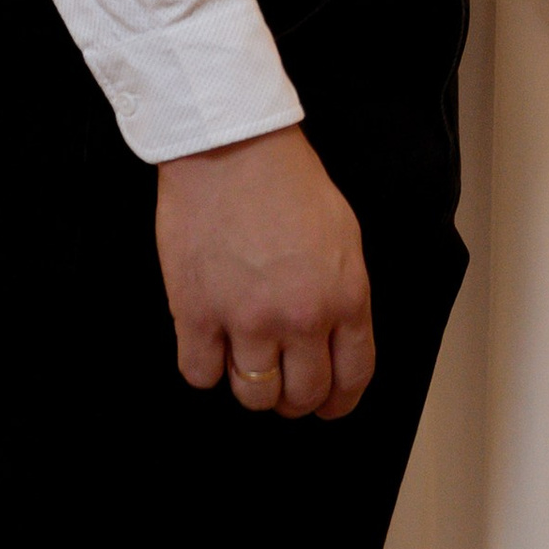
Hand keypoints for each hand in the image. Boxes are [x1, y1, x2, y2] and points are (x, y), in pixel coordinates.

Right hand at [155, 123, 373, 420]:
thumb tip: (335, 341)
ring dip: (250, 384)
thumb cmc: (288, 179)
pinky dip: (205, 365)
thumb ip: (343, 293)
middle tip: (282, 382)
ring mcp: (246, 319)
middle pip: (302, 396)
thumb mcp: (343, 233)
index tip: (328, 404)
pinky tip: (209, 340)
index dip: (339, 400)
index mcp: (345, 296)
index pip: (352, 377)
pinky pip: (200, 375)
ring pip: (253, 396)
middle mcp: (301, 317)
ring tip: (245, 356)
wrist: (231, 144)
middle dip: (295, 397)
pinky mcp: (196, 314)